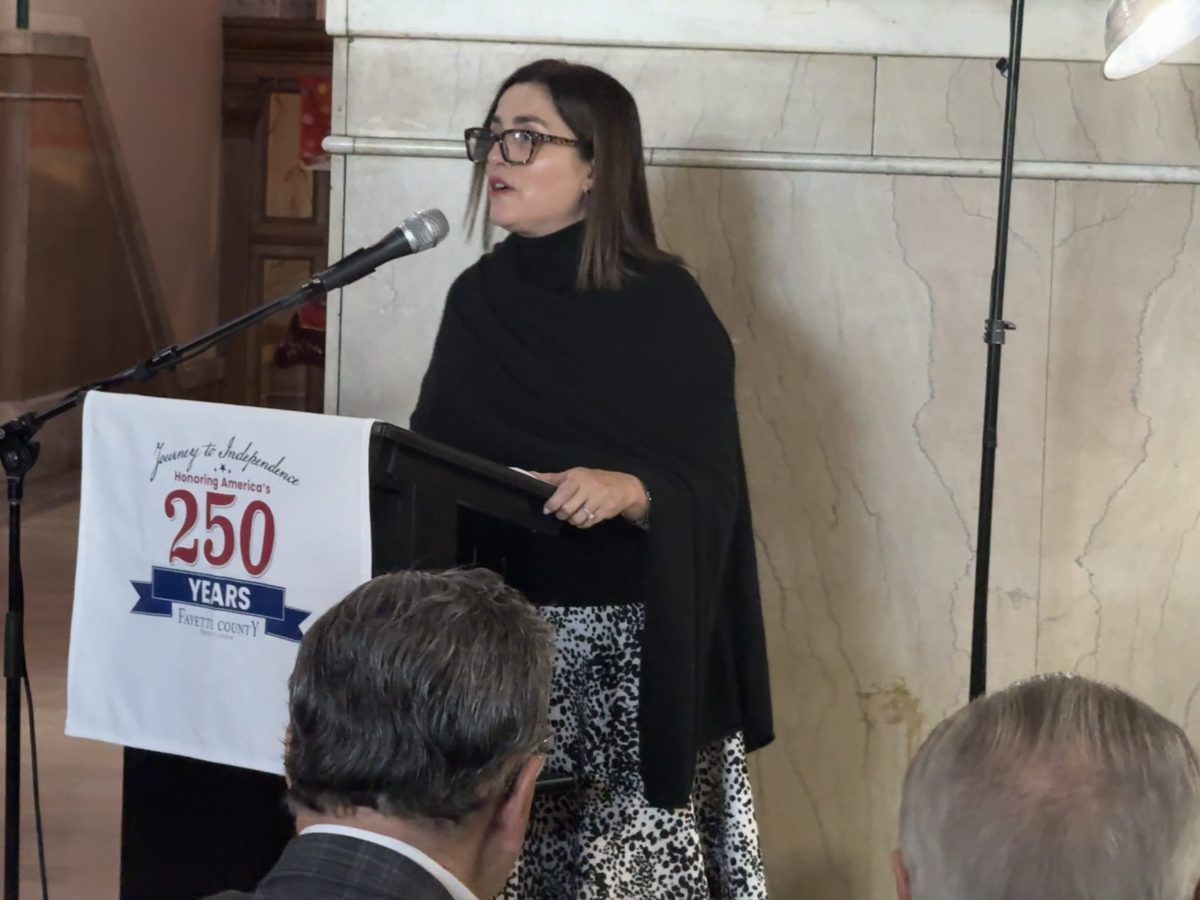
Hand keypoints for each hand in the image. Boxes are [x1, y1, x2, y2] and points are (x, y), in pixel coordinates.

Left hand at [531, 468, 647, 528]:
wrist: (623, 486)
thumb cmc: (593, 479)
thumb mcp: (573, 475)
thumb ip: (551, 478)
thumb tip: (528, 475)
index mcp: (577, 477)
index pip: (561, 493)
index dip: (552, 504)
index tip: (547, 509)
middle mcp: (588, 487)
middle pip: (567, 509)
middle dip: (561, 514)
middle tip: (562, 513)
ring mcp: (598, 500)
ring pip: (577, 519)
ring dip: (572, 520)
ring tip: (573, 515)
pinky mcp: (605, 511)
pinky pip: (588, 523)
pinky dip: (583, 523)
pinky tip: (584, 517)